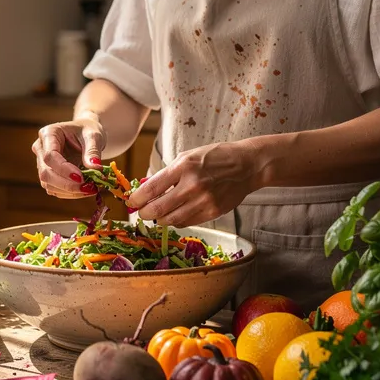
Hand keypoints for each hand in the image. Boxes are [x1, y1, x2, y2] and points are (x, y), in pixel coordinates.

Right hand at [32, 116, 106, 198]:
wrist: (85, 135)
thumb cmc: (88, 131)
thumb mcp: (94, 136)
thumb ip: (93, 151)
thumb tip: (95, 168)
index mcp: (48, 134)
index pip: (50, 156)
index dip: (64, 169)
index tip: (81, 177)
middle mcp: (40, 149)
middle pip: (46, 172)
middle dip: (66, 184)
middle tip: (88, 187)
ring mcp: (42, 163)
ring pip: (48, 184)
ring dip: (69, 191)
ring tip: (90, 189)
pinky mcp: (48, 175)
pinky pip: (54, 189)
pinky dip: (70, 194)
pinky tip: (85, 190)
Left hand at [126, 142, 263, 226]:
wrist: (247, 165)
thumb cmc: (215, 158)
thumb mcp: (188, 157)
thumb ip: (168, 173)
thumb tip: (146, 188)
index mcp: (183, 167)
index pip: (151, 188)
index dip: (137, 199)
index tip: (132, 202)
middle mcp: (193, 185)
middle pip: (158, 209)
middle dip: (145, 213)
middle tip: (142, 212)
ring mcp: (204, 201)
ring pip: (171, 220)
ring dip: (160, 219)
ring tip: (158, 214)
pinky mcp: (213, 212)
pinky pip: (187, 222)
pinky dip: (176, 220)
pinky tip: (175, 214)